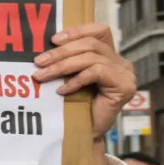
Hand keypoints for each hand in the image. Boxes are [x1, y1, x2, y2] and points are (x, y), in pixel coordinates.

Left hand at [34, 23, 134, 164]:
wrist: (85, 133)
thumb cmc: (76, 105)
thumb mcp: (71, 76)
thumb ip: (68, 59)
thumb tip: (44, 48)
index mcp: (111, 55)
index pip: (99, 31)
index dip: (77, 31)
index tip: (53, 39)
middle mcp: (121, 62)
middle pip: (90, 44)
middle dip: (60, 52)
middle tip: (38, 62)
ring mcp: (125, 73)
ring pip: (90, 58)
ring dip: (61, 66)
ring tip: (42, 76)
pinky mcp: (125, 86)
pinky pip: (96, 73)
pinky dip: (75, 80)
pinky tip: (61, 90)